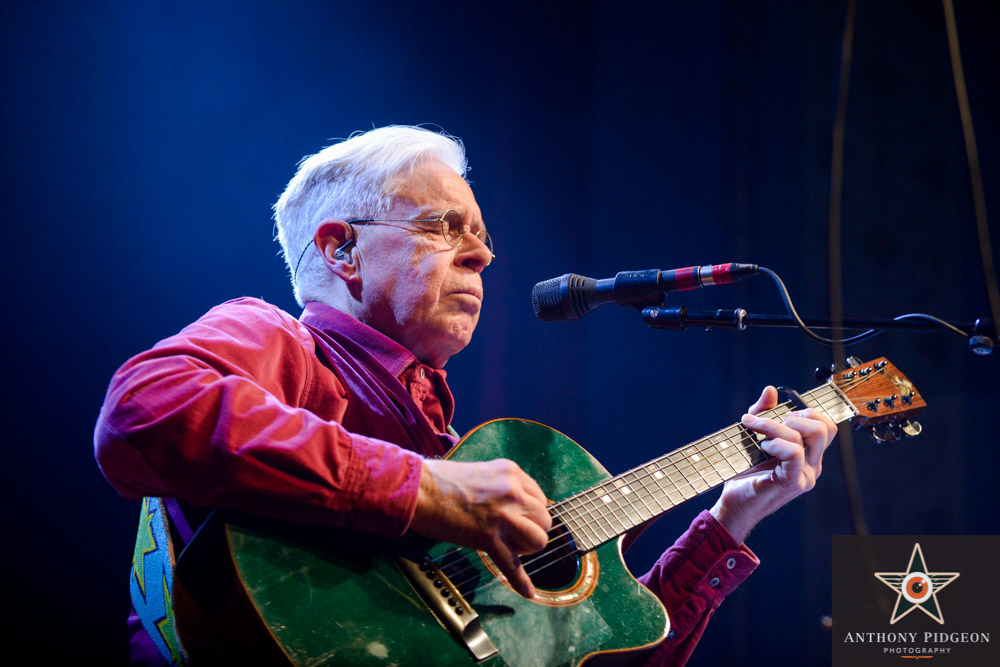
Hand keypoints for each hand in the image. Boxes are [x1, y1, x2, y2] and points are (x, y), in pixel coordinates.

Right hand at [410, 458, 551, 597]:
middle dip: (531, 530)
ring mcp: (503, 515)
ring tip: (508, 546)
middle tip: (510, 534)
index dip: (529, 512)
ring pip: (538, 540)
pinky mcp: (488, 537)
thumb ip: (503, 487)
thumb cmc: (441, 480)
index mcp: (512, 473)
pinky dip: (521, 581)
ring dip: (526, 548)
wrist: (419, 490)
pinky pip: (513, 564)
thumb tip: (514, 506)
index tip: (516, 518)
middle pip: (544, 520)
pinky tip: (528, 591)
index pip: (540, 498)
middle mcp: (514, 491)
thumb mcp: (484, 473)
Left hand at [711, 386, 837, 542]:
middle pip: (825, 428)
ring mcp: (806, 475)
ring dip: (778, 427)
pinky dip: (776, 443)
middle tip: (769, 425)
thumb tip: (771, 389)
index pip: (826, 425)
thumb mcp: (753, 435)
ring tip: (758, 434)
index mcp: (809, 454)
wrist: (734, 503)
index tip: (779, 415)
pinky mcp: (793, 482)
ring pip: (810, 436)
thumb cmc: (744, 471)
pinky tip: (762, 446)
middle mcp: (813, 465)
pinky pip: (795, 453)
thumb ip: (763, 412)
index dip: (806, 412)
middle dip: (796, 416)